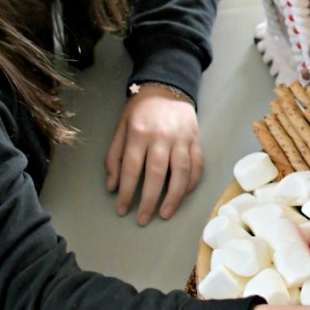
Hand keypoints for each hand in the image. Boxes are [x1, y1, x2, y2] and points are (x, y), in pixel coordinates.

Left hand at [105, 84, 202, 225]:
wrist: (167, 89)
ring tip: (165, 213)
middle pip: (156, 174)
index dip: (126, 192)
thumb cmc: (140, 111)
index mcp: (138, 133)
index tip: (121, 210)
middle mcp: (161, 137)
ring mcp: (182, 139)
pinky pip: (197, 166)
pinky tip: (182, 195)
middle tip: (143, 219)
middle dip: (149, 200)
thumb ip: (115, 156)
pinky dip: (191, 183)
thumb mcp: (120, 128)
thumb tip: (112, 186)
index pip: (131, 168)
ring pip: (181, 172)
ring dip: (173, 196)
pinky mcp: (197, 141)